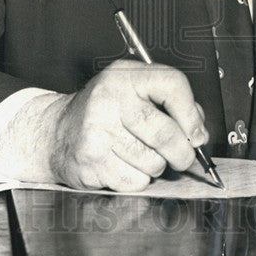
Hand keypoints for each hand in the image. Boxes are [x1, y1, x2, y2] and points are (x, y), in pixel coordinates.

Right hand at [0, 59, 207, 191]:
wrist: (55, 132)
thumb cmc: (104, 111)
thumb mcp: (134, 91)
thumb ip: (170, 104)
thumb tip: (199, 132)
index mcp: (125, 76)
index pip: (172, 84)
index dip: (192, 113)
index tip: (198, 133)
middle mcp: (110, 98)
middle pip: (165, 132)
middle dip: (183, 152)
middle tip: (184, 157)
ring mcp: (97, 130)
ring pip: (153, 161)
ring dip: (157, 166)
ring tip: (141, 155)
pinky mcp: (91, 160)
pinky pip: (135, 180)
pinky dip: (138, 179)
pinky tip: (123, 164)